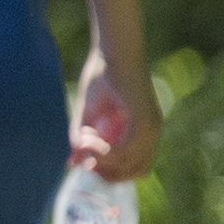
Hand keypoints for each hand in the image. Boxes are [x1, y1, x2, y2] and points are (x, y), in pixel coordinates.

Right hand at [77, 53, 160, 182]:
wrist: (112, 50)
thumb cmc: (101, 75)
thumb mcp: (88, 114)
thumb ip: (82, 139)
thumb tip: (72, 163)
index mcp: (143, 132)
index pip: (133, 168)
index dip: (109, 171)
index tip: (86, 160)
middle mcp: (152, 132)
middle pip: (134, 172)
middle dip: (106, 172)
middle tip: (85, 157)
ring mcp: (150, 127)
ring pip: (130, 164)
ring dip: (103, 161)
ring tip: (84, 141)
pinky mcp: (143, 119)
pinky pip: (126, 150)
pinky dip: (105, 152)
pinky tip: (89, 139)